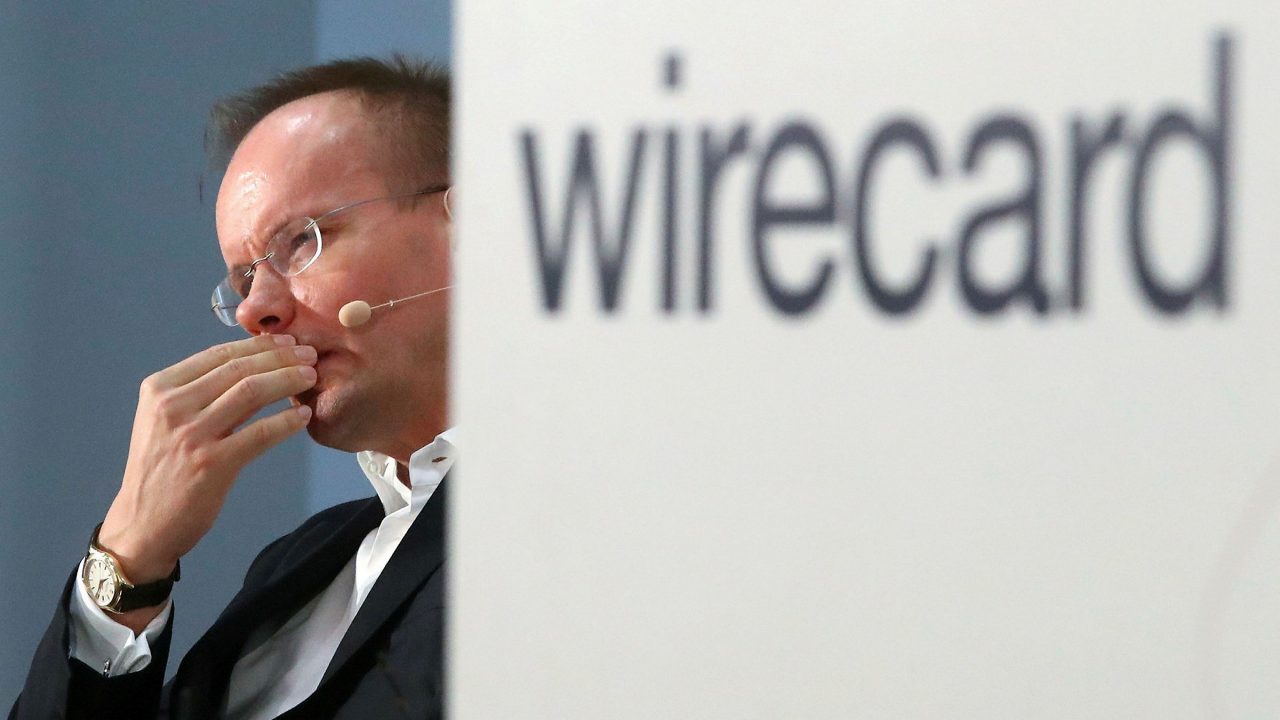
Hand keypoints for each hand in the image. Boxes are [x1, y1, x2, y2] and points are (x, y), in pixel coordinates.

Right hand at [98, 334, 316, 587]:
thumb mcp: (166, 420)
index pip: (218, 355)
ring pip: (251, 392)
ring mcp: (191, 435)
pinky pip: (260, 433)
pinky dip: (287, 421)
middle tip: (309, 355)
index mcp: (159, 389)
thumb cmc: (161, 468)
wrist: (141, 523)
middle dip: (280, 358)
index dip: (259, 345)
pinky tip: (303, 417)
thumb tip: (250, 364)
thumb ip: (198, 392)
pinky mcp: (212, 464)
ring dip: (288, 381)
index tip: (287, 342)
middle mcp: (172, 406)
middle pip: (239, 369)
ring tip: (311, 378)